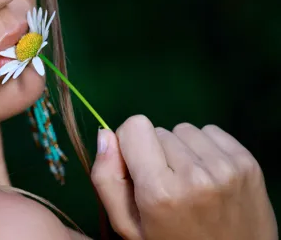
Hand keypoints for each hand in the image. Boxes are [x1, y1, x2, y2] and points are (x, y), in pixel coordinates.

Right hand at [90, 115, 277, 239]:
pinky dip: (205, 149)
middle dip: (157, 152)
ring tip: (190, 181)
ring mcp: (225, 167)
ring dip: (182, 150)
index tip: (138, 168)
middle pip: (159, 131)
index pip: (134, 127)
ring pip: (184, 130)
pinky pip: (211, 132)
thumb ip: (106, 179)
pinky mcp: (248, 162)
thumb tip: (105, 134)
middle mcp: (194, 174)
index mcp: (159, 191)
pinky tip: (210, 176)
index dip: (130, 145)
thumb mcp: (129, 226)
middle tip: (168, 185)